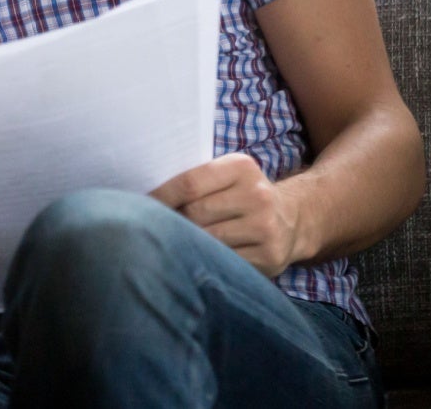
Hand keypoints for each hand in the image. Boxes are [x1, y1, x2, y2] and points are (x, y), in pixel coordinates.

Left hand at [150, 153, 303, 277]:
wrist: (293, 218)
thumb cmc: (242, 194)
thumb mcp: (226, 176)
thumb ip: (195, 180)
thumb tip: (144, 197)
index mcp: (241, 167)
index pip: (189, 183)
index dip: (160, 197)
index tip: (138, 206)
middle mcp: (257, 195)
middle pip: (196, 213)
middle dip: (172, 222)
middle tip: (153, 228)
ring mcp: (265, 228)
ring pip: (208, 240)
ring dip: (186, 244)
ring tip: (172, 244)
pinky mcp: (269, 257)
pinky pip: (225, 262)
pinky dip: (207, 262)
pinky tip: (198, 259)